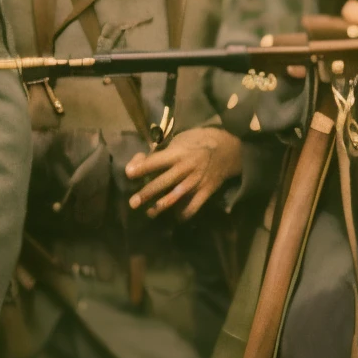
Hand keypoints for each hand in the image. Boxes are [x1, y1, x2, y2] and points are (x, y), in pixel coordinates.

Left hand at [126, 126, 243, 218]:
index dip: (142, 167)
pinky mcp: (207, 190)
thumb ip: (162, 153)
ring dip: (161, 206)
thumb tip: (140, 162)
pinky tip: (176, 217)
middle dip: (147, 193)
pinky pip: (194, 205)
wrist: (229, 148)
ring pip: (176, 196)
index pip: (157, 161)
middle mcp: (186, 167)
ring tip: (149, 213)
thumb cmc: (199, 142)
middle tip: (133, 203)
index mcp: (178, 153)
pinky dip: (185, 213)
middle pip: (163, 181)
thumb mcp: (180, 140)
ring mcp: (197, 180)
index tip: (128, 174)